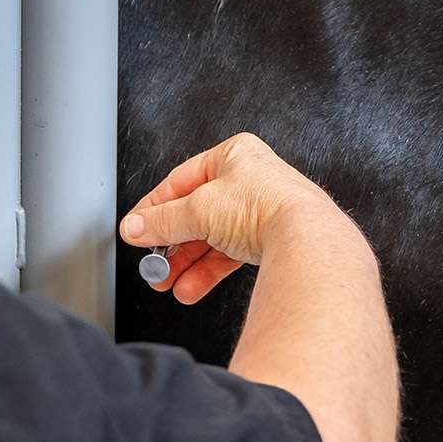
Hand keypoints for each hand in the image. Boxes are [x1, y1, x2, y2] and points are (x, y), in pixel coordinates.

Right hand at [120, 133, 337, 303]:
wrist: (307, 238)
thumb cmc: (265, 207)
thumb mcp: (198, 210)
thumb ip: (162, 220)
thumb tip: (135, 227)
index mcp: (234, 154)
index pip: (181, 181)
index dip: (155, 208)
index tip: (137, 228)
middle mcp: (251, 180)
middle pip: (196, 213)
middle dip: (172, 243)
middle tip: (153, 261)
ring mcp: (263, 211)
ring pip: (213, 238)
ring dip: (187, 263)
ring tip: (168, 281)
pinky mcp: (271, 239)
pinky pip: (231, 255)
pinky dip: (208, 271)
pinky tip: (191, 286)